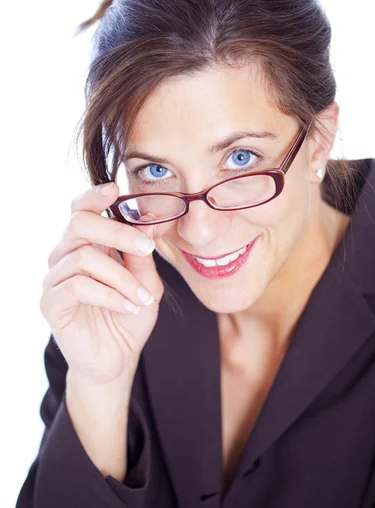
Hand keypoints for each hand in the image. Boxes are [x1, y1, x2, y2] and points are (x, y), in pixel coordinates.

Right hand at [40, 182, 163, 383]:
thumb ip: (143, 253)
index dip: (94, 196)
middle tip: (147, 249)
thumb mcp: (146, 281)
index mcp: (88, 244)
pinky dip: (110, 295)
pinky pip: (77, 285)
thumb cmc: (130, 314)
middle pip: (80, 224)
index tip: (116, 189)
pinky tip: (128, 307)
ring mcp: (55, 278)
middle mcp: (66, 255)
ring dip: (121, 277)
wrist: (118, 358)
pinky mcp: (51, 302)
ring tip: (143, 298)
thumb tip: (149, 220)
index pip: (81, 209)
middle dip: (118, 233)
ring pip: (84, 257)